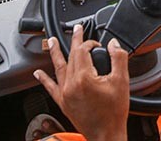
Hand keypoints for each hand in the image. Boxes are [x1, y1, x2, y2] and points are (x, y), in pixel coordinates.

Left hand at [34, 24, 128, 140]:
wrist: (106, 135)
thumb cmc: (114, 113)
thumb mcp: (122, 82)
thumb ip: (118, 58)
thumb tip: (113, 44)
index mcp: (84, 78)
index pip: (83, 51)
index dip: (90, 43)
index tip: (98, 44)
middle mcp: (71, 85)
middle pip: (71, 56)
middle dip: (74, 41)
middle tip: (76, 30)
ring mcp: (65, 94)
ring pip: (58, 68)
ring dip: (55, 53)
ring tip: (51, 41)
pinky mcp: (63, 103)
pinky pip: (50, 88)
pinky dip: (44, 79)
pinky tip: (38, 73)